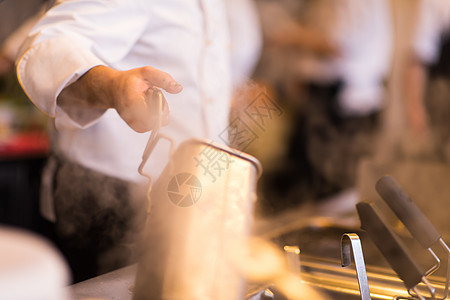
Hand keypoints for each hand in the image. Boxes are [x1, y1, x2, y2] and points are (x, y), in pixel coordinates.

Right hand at [58, 65, 182, 132]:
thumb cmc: (130, 80)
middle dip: (160, 105)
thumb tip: (179, 88)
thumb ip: (163, 78)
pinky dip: (155, 115)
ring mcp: (134, 124)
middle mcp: (132, 117)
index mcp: (132, 102)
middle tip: (149, 94)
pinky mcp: (138, 128)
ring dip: (158, 110)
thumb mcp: (146, 72)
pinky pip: (155, 124)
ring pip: (159, 122)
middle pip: (160, 118)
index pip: (156, 113)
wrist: (112, 89)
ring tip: (147, 100)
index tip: (151, 91)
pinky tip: (146, 106)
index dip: (160, 102)